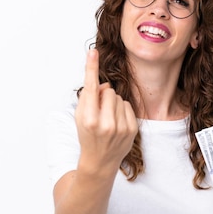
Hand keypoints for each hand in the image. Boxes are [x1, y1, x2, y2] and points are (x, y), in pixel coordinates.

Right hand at [74, 49, 137, 172]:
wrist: (99, 161)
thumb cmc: (88, 135)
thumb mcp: (80, 117)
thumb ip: (89, 98)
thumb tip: (105, 84)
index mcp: (89, 119)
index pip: (91, 88)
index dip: (91, 68)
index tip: (93, 52)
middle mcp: (105, 124)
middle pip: (109, 91)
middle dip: (103, 97)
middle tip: (99, 111)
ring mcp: (120, 128)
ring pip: (119, 97)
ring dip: (113, 104)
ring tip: (107, 119)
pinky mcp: (132, 130)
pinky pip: (128, 106)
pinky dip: (122, 111)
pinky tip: (117, 123)